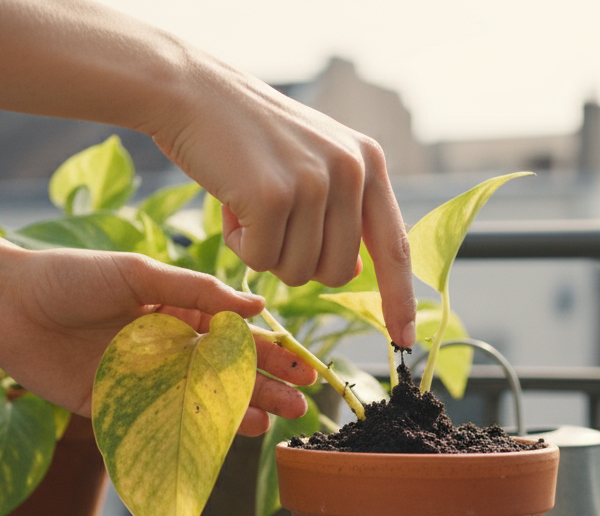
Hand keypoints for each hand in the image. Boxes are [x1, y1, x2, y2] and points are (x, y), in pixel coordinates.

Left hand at [0, 247, 314, 433]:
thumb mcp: (137, 272)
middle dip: (267, 387)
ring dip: (241, 412)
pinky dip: (191, 432)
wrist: (4, 302)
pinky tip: (225, 437)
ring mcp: (142, 381)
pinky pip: (160, 423)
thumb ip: (196, 291)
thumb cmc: (69, 276)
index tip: (304, 367)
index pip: (234, 335)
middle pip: (226, 372)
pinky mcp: (113, 408)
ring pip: (201, 401)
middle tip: (303, 405)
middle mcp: (165, 348)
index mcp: (174, 311)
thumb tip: (256, 307)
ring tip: (277, 422)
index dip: (272, 351)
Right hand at [141, 50, 417, 349]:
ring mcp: (314, 182)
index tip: (405, 338)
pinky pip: (262, 261)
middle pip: (337, 273)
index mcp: (368, 162)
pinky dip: (240, 245)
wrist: (194, 93)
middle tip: (270, 221)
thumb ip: (341, 213)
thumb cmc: (249, 136)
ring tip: (249, 204)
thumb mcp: (312, 163)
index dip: (399, 298)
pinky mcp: (274, 195)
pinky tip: (231, 203)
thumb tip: (354, 272)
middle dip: (297, 263)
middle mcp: (351, 170)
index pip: (395, 246)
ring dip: (266, 252)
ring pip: (298, 271)